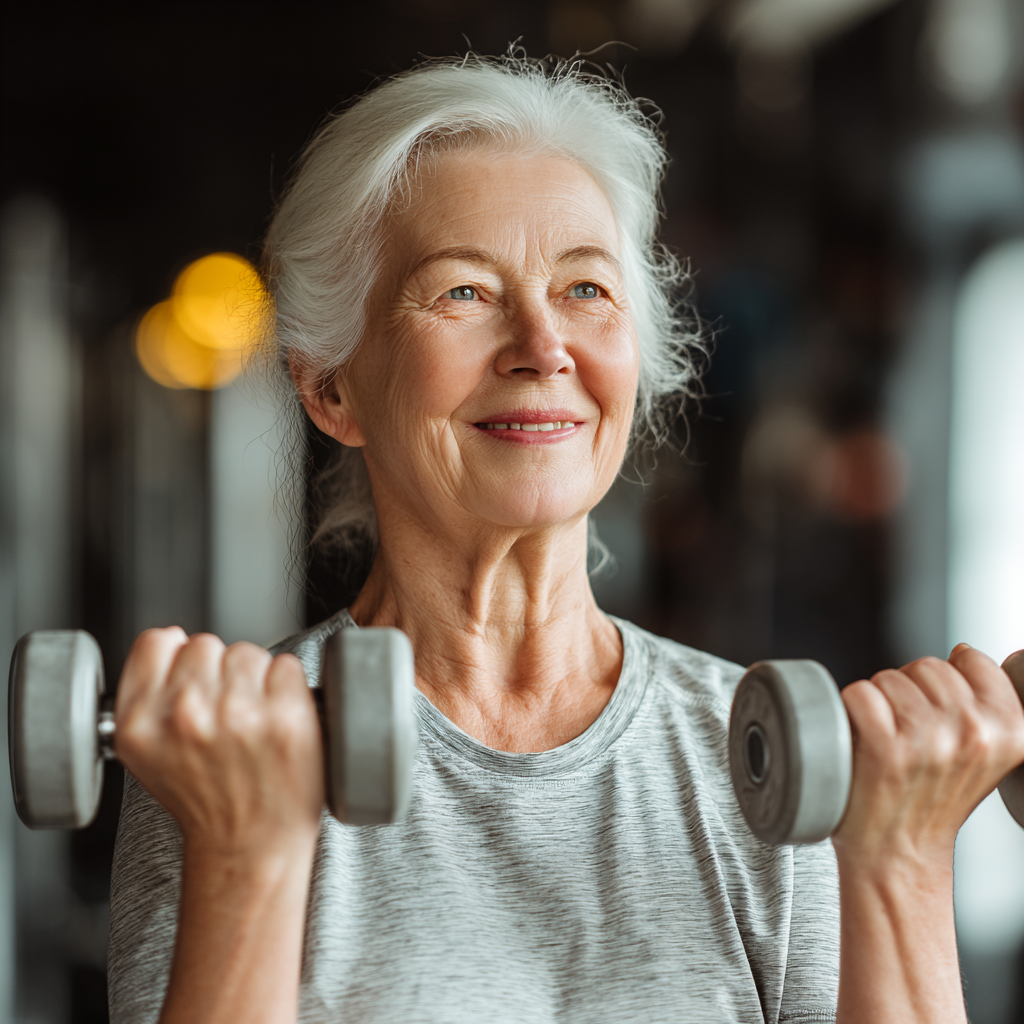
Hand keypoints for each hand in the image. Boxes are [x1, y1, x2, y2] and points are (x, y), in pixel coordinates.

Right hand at [114, 628, 323, 859]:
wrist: (247, 846)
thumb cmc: (205, 800)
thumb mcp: (143, 753)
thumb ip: (147, 695)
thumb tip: (173, 639)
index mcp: (141, 722)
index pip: (158, 641)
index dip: (178, 657)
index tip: (192, 682)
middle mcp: (186, 713)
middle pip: (207, 643)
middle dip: (219, 673)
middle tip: (225, 717)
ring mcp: (239, 713)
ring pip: (248, 653)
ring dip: (255, 680)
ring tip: (251, 723)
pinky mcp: (287, 716)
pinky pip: (287, 666)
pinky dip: (288, 688)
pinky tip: (276, 721)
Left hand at [833, 644, 1023, 868]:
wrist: (899, 853)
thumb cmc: (932, 798)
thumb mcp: (982, 753)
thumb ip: (983, 705)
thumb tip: (963, 652)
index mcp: (1010, 731)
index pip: (973, 659)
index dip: (945, 681)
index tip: (938, 715)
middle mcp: (975, 733)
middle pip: (927, 665)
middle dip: (910, 689)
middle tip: (907, 733)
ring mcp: (930, 741)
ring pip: (890, 677)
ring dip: (880, 701)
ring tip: (887, 740)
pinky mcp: (886, 749)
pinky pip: (860, 694)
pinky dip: (851, 710)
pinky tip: (862, 739)